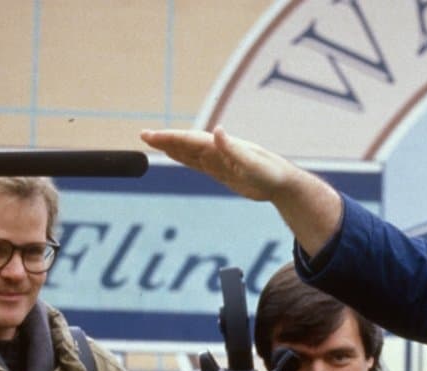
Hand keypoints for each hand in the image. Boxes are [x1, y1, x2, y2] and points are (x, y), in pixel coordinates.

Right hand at [140, 126, 342, 255]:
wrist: (284, 184)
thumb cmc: (271, 173)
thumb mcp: (252, 163)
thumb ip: (233, 149)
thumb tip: (218, 131)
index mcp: (222, 146)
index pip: (190, 140)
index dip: (170, 138)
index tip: (151, 136)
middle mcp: (218, 150)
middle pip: (186, 143)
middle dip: (165, 140)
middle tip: (143, 136)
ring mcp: (219, 160)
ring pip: (190, 152)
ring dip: (172, 147)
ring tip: (154, 142)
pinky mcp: (223, 171)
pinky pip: (198, 164)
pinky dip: (184, 158)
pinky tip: (176, 156)